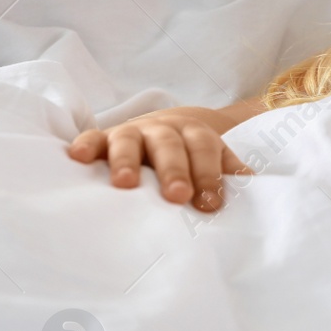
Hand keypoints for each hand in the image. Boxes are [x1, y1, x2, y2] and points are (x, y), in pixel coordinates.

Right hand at [66, 106, 253, 211]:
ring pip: (129, 141)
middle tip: (177, 196)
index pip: (205, 150)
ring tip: (124, 183)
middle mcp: (163, 130)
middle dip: (173, 170)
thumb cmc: (192, 156)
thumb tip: (252, 184)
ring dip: (127, 160)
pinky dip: (86, 145)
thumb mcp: (214, 160)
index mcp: (195, 134)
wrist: (166, 127)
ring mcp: (132, 133)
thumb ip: (229, 172)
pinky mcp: (103, 139)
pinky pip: (93, 138)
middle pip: (170, 145)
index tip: (210, 203)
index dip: (209, 174)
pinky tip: (78, 157)